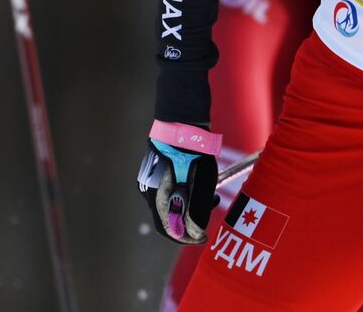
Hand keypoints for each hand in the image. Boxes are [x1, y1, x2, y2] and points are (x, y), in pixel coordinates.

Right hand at [136, 121, 221, 244]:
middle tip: (210, 215)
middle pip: (169, 218)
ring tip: (212, 198)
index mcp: (158, 198)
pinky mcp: (158, 172)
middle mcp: (150, 192)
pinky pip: (171, 191)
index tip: (204, 238)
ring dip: (190, 208)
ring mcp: (152, 181)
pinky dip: (186, 195)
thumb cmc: (194, 155)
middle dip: (190, 222)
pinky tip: (201, 186)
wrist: (183, 124)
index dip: (187, 238)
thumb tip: (196, 236)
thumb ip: (197, 211)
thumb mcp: (201, 185)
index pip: (169, 230)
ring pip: (171, 204)